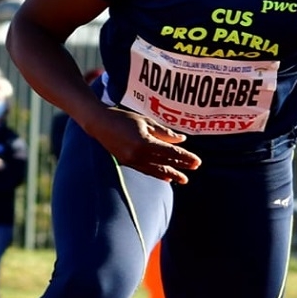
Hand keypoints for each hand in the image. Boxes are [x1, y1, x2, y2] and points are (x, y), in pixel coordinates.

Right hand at [84, 108, 200, 184]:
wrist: (100, 124)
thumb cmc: (124, 118)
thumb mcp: (146, 122)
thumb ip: (164, 132)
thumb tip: (182, 140)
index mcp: (144, 142)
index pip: (170, 152)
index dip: (185, 157)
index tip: (197, 161)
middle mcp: (138, 155)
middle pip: (165, 163)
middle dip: (181, 167)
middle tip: (194, 169)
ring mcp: (132, 161)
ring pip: (156, 170)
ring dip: (170, 174)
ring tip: (182, 179)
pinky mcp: (127, 163)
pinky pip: (146, 170)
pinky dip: (157, 174)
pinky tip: (166, 177)